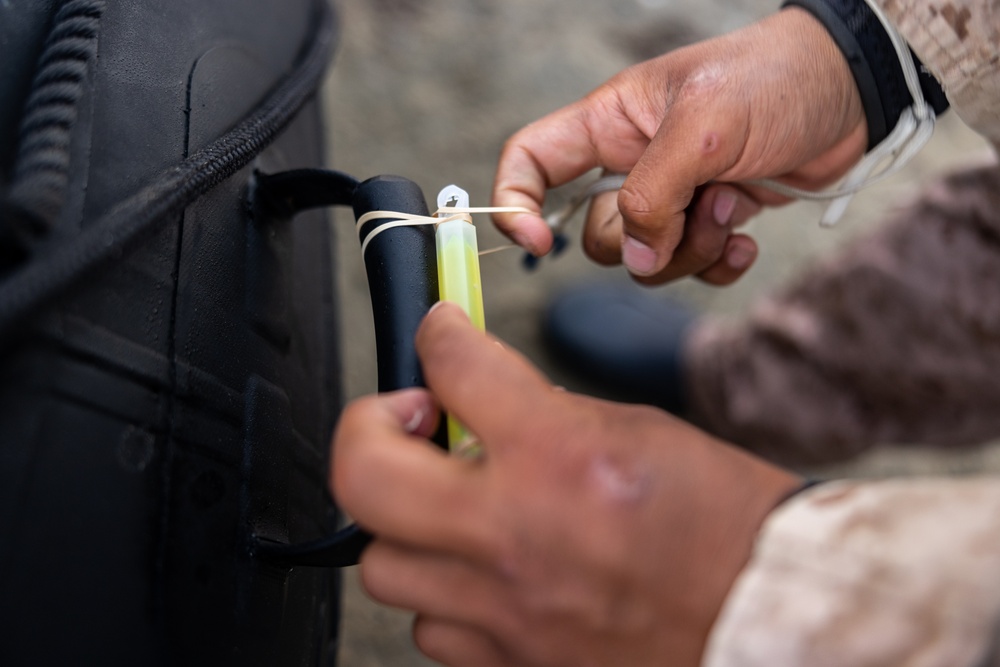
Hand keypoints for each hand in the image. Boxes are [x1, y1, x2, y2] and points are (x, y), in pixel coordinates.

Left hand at [331, 303, 800, 666]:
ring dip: (408, 523)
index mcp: (560, 458)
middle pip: (364, 474)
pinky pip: (430, 628)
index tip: (440, 336)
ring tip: (449, 508)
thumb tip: (476, 400)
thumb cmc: (723, 525)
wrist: (766, 617)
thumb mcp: (636, 430)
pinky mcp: (509, 666)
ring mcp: (505, 612)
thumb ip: (542, 413)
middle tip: (403, 418)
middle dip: (366, 427)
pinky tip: (483, 573)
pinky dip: (445, 593)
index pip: (452, 368)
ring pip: (383, 565)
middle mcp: (518, 536)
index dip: (439, 336)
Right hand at [492, 7, 866, 283]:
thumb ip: (653, 194)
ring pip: (646, 258)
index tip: (538, 242)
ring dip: (690, 249)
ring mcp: (674, 194)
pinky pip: (692, 267)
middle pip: (595, 233)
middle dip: (643, 239)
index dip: (516, 201)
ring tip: (732, 208)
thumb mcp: (703, 127)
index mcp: (611, 123)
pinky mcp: (711, 218)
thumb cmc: (773, 80)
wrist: (852, 93)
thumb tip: (635, 254)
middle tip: (696, 208)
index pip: (531, 159)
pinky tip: (748, 238)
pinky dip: (718, 264)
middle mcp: (633, 162)